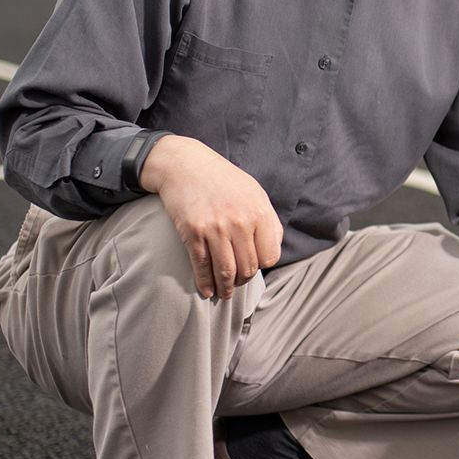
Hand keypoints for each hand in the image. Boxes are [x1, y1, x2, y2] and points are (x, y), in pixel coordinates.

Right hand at [140, 134, 281, 299]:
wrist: (186, 165)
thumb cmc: (222, 180)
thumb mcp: (254, 193)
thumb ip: (267, 221)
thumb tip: (272, 251)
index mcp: (260, 213)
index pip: (270, 256)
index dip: (261, 265)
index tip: (252, 266)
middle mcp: (240, 222)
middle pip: (248, 267)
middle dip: (243, 280)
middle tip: (237, 284)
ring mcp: (216, 228)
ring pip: (226, 272)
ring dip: (226, 288)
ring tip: (224, 294)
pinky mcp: (194, 232)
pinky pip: (202, 266)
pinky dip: (205, 283)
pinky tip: (206, 290)